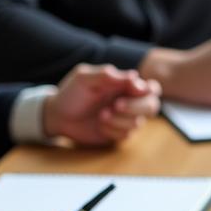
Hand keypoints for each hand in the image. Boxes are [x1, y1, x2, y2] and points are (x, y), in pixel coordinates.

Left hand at [42, 64, 160, 145]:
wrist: (59, 116)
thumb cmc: (72, 93)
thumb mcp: (84, 78)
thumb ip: (108, 75)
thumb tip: (135, 76)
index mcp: (124, 85)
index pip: (150, 87)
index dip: (147, 90)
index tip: (134, 89)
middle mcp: (129, 101)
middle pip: (152, 106)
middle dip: (135, 107)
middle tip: (116, 105)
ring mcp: (125, 119)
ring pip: (138, 122)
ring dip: (119, 120)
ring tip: (101, 115)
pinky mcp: (119, 134)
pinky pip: (127, 135)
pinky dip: (113, 131)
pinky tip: (100, 126)